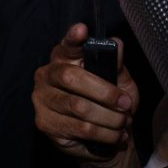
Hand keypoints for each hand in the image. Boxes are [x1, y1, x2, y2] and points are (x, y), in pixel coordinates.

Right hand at [34, 23, 136, 160]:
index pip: (67, 45)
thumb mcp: (118, 81)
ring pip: (79, 107)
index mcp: (63, 58)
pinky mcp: (45, 124)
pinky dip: (104, 134)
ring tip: (123, 123)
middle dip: (105, 93)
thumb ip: (116, 64)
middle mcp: (46, 75)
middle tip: (126, 104)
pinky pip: (80, 129)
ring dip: (109, 118)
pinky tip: (115, 135)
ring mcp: (42, 100)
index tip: (82, 30)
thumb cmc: (108, 102)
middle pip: (72, 77)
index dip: (73, 38)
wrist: (103, 138)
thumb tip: (116, 44)